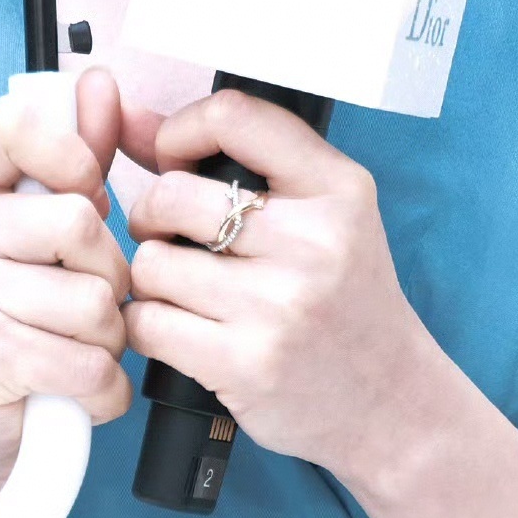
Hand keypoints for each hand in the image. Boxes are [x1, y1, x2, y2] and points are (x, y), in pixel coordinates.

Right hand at [0, 70, 134, 517]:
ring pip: (95, 302)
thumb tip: (102, 83)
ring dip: (108, 345)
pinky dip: (102, 393)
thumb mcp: (40, 242)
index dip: (74, 154)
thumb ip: (76, 163)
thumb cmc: (15, 331)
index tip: (87, 194)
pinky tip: (75, 395)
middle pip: (82, 224)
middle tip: (84, 311)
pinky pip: (88, 364)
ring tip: (73, 355)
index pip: (18, 123)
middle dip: (110, 280)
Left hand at [120, 89, 449, 496]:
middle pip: (172, 195)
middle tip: (171, 240)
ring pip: (151, 263)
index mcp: (338, 189)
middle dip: (152, 217)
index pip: (234, 116)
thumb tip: (126, 115)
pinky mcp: (245, 363)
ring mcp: (279, 305)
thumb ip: (228, 161)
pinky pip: (148, 323)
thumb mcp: (317, 218)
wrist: (391, 402)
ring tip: (183, 292)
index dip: (180, 132)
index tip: (175, 161)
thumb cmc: (345, 302)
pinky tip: (181, 330)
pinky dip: (149, 326)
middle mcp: (314, 241)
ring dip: (152, 279)